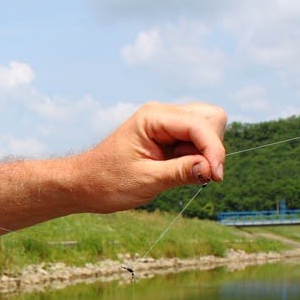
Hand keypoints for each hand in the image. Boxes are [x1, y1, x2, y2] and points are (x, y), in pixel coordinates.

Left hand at [72, 101, 226, 212]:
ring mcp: (166, 124)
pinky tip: (177, 170)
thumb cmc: (106, 182)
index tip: (216, 176)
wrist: (83, 184)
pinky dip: (197, 156)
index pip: (199, 124)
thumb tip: (212, 169)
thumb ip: (180, 172)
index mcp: (153, 117)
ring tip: (178, 171)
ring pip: (208, 128)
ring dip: (205, 152)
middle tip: (195, 173)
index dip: (214, 150)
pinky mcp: (168, 137)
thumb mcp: (145, 181)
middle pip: (211, 118)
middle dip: (212, 146)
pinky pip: (197, 141)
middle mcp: (162, 114)